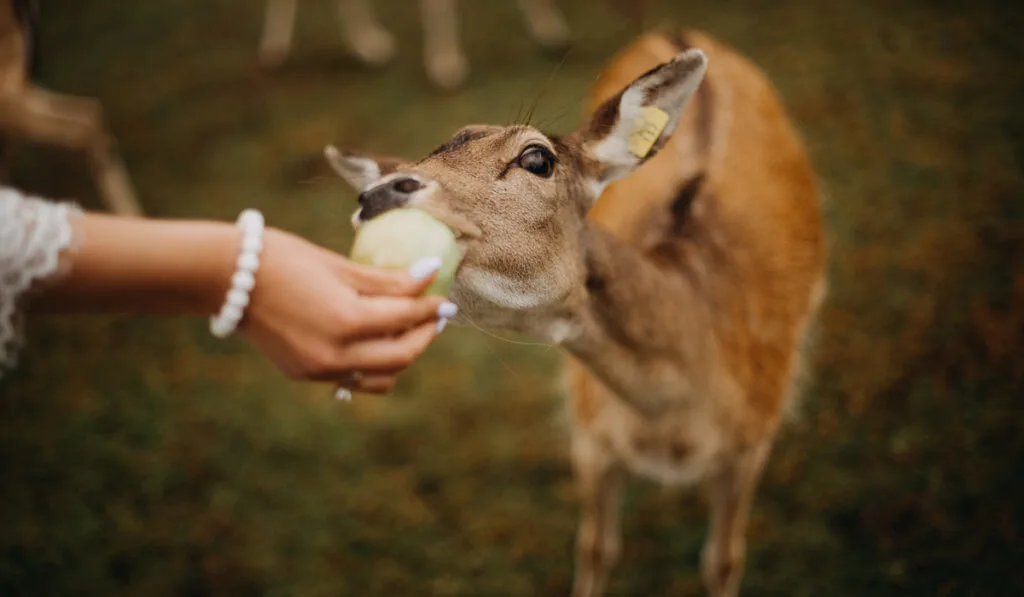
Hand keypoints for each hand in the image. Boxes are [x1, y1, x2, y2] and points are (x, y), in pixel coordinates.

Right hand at [240, 228, 454, 394]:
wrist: (225, 279)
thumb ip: (387, 280)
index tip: (446, 297)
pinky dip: (372, 363)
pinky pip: (353, 377)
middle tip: (437, 315)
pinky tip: (374, 339)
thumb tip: (429, 275)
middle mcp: (335, 354)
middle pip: (401, 356)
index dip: (431, 306)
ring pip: (381, 377)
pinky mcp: (305, 375)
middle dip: (425, 335)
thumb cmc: (282, 259)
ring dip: (401, 356)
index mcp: (345, 321)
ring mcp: (319, 370)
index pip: (405, 318)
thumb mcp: (339, 266)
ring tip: (408, 329)